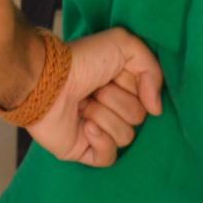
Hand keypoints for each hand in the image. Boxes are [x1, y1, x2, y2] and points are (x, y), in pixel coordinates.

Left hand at [26, 28, 163, 166]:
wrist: (46, 80)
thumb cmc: (82, 61)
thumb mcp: (124, 45)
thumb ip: (152, 70)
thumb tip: (156, 109)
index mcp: (119, 86)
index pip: (146, 99)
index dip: (133, 87)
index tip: (113, 75)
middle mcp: (109, 108)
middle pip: (138, 118)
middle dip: (115, 100)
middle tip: (93, 90)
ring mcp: (96, 130)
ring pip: (125, 136)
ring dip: (103, 116)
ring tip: (82, 104)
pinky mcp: (83, 149)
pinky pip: (109, 157)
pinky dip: (100, 140)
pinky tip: (85, 125)